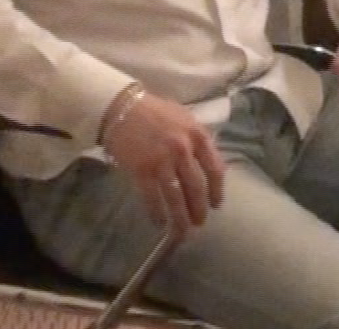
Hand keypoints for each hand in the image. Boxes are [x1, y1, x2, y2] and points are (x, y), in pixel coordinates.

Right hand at [102, 91, 224, 237]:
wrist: (121, 106)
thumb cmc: (153, 111)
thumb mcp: (182, 118)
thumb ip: (196, 139)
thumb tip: (206, 163)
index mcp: (197, 135)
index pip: (215, 169)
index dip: (217, 190)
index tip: (216, 204)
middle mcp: (183, 149)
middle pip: (196, 187)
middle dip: (199, 209)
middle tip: (199, 223)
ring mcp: (162, 161)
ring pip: (177, 198)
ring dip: (181, 219)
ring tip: (183, 233)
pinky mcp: (142, 170)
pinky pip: (154, 199)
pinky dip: (158, 215)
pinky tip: (160, 224)